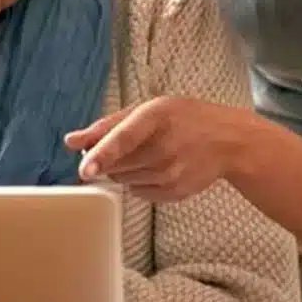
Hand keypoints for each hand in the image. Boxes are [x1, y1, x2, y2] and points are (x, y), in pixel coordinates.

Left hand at [64, 96, 243, 201]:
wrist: (229, 142)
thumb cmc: (185, 119)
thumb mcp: (149, 108)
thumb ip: (107, 125)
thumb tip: (71, 141)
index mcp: (156, 116)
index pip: (124, 138)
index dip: (102, 154)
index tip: (85, 169)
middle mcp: (164, 148)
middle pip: (114, 164)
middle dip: (108, 157)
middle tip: (127, 144)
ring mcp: (171, 174)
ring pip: (122, 180)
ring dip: (124, 169)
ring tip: (148, 152)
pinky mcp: (174, 193)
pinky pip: (136, 192)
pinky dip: (138, 181)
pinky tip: (158, 166)